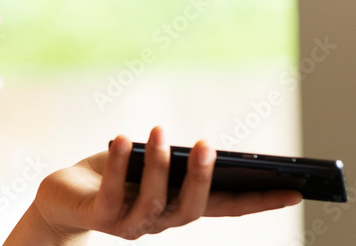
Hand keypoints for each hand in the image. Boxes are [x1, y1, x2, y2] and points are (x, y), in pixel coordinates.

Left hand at [17, 126, 301, 243]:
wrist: (60, 199)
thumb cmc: (109, 176)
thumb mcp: (143, 163)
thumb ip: (169, 161)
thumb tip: (198, 148)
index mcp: (176, 209)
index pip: (226, 209)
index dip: (259, 202)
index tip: (295, 190)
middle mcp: (158, 223)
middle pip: (191, 209)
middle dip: (203, 178)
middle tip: (210, 146)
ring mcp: (128, 224)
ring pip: (152, 202)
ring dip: (158, 166)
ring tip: (159, 131)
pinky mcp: (97, 216)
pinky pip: (111, 192)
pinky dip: (118, 163)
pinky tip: (121, 138)